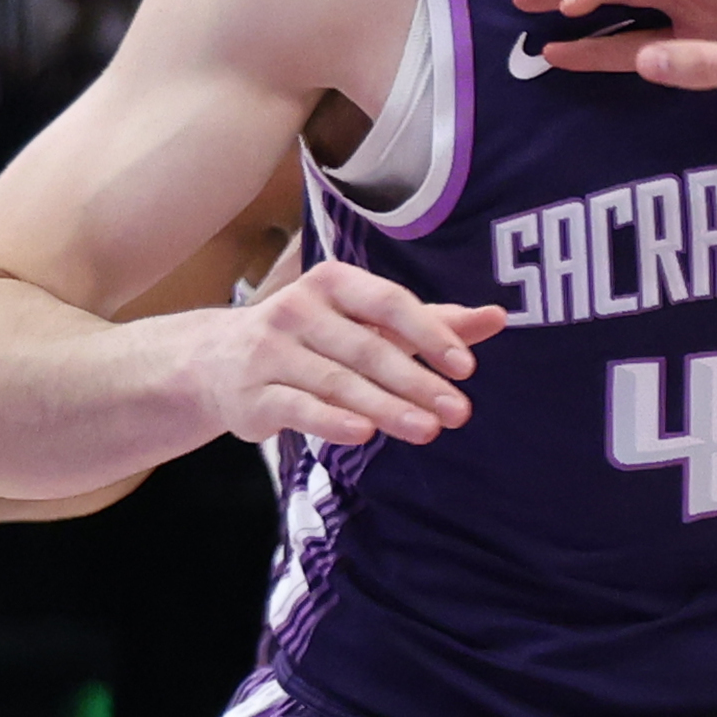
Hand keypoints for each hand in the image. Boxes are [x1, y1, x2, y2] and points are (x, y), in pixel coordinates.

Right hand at [189, 256, 499, 450]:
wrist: (217, 362)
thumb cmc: (315, 338)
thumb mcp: (369, 322)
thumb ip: (432, 321)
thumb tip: (499, 316)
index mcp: (334, 284)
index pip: (388, 303)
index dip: (428, 332)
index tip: (466, 367)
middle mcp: (298, 310)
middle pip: (368, 349)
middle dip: (417, 382)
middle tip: (460, 412)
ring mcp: (271, 351)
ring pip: (337, 382)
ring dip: (386, 407)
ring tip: (429, 430)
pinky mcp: (253, 394)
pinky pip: (298, 407)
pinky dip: (331, 420)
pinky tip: (365, 433)